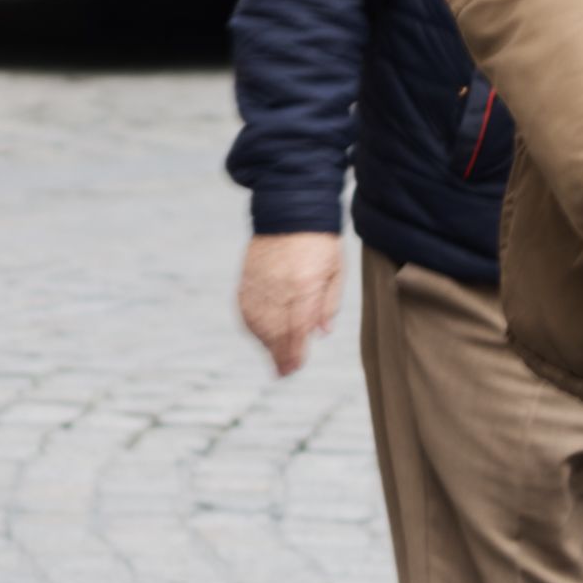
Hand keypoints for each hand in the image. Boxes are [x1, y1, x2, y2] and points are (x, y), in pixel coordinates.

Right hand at [238, 232, 344, 377]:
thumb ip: (328, 303)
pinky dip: (252, 327)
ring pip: (258, 323)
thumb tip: (321, 333)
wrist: (292, 210)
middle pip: (275, 330)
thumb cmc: (321, 241)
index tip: (294, 368)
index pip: (297, 328)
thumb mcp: (336, 269)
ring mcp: (260, 283)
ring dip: (265, 344)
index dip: (295, 351)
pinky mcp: (247, 278)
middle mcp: (279, 287)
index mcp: (304, 285)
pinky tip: (260, 336)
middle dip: (279, 354)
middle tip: (284, 372)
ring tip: (275, 357)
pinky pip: (246, 310)